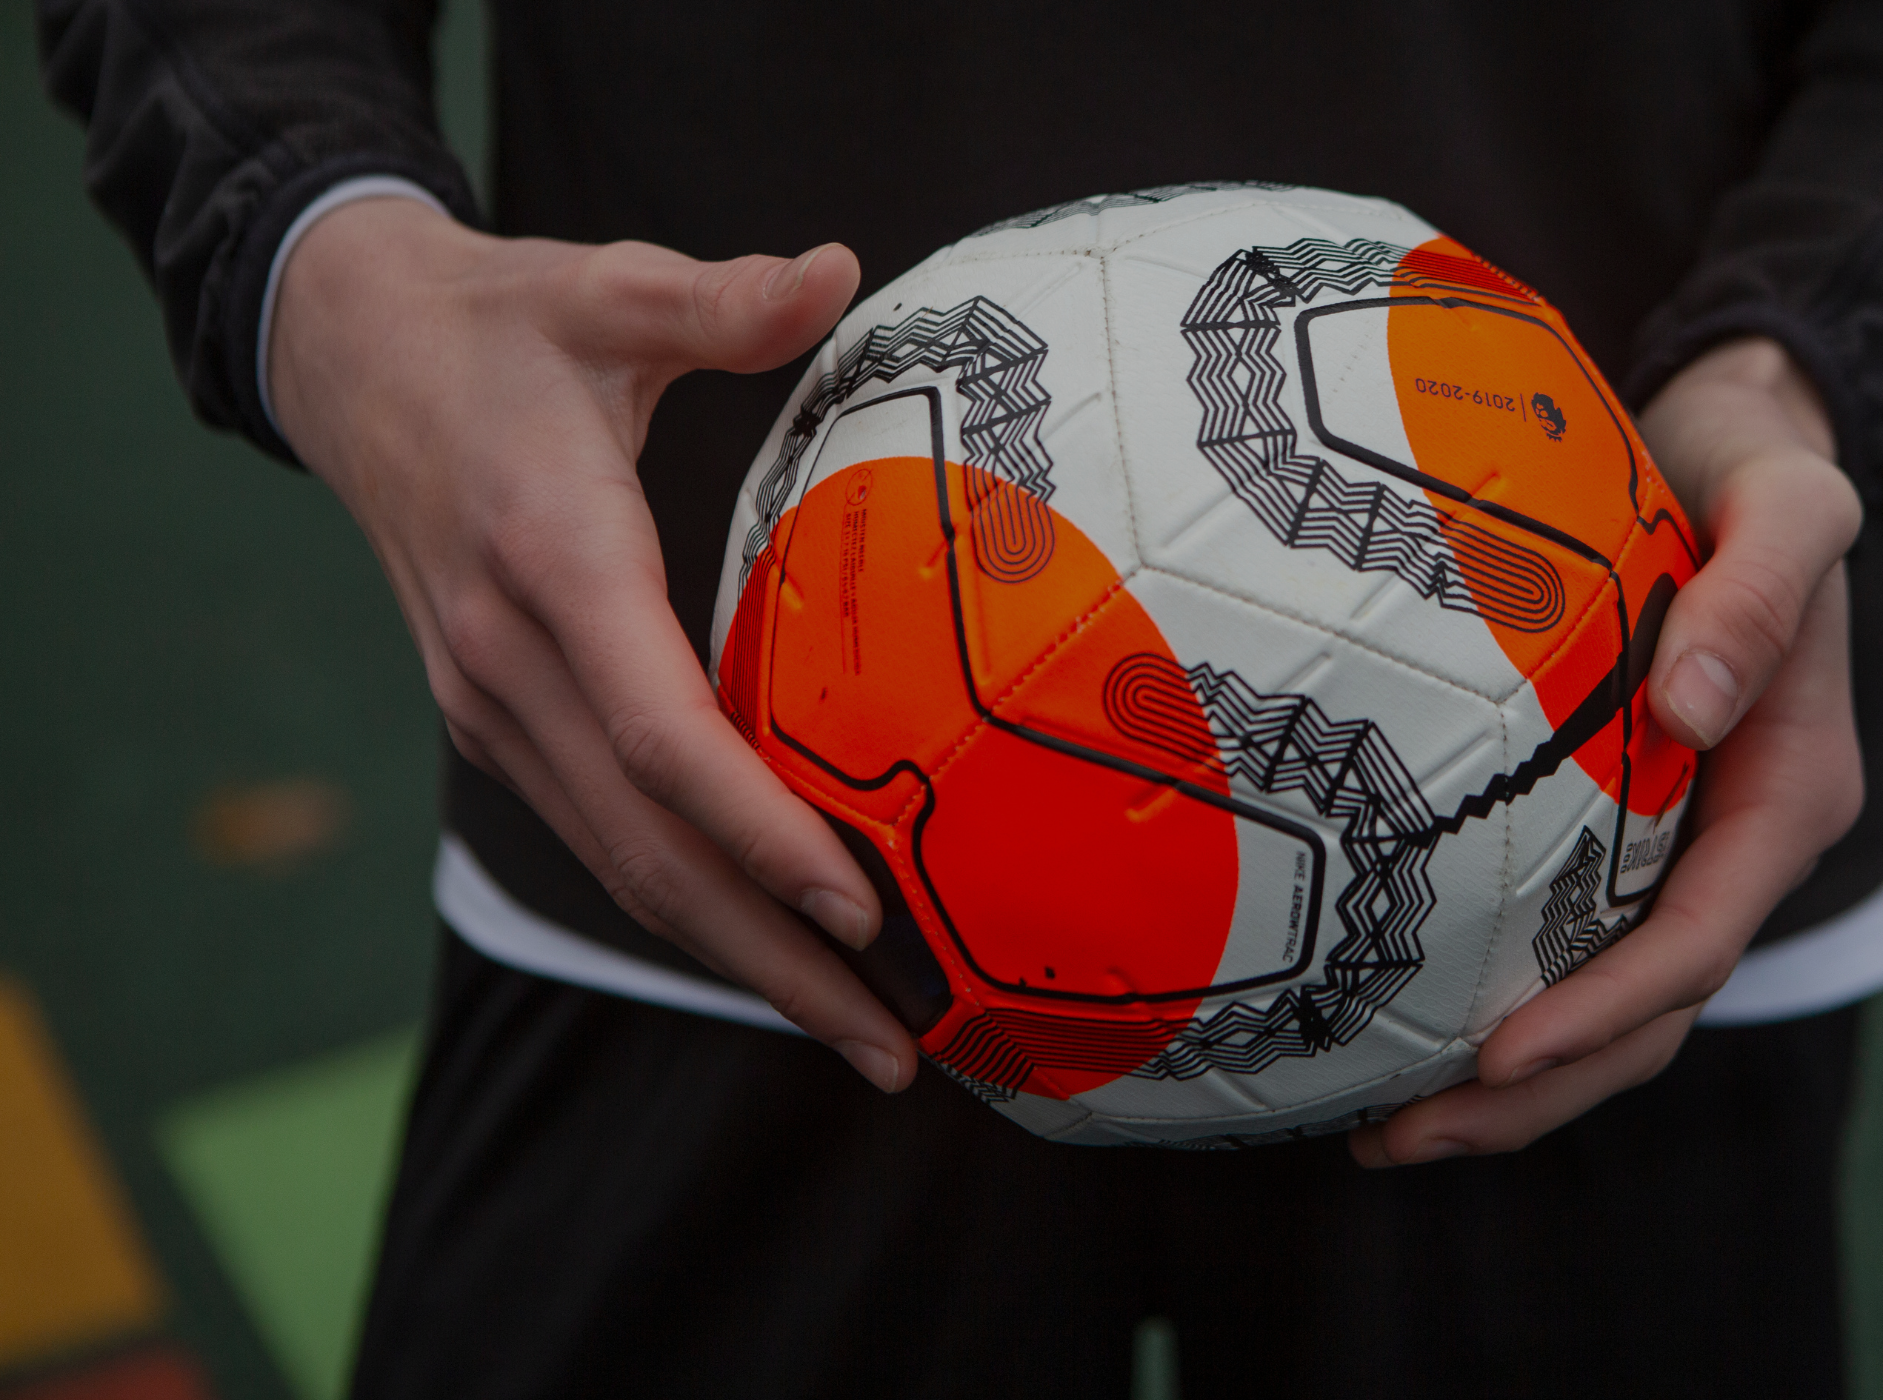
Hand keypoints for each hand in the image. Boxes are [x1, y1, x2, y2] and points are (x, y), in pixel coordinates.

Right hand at [269, 197, 917, 1091]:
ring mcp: (495, 706)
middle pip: (650, 849)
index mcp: (551, 564)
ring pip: (624, 864)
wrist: (346, 355)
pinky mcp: (499, 718)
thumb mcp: (604, 287)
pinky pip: (605, 835)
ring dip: (737, 958)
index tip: (860, 906)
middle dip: (772, 958)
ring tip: (858, 1033)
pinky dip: (691, 903)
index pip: (660, 736)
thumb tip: (837, 269)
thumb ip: (719, 299)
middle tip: (892, 1047)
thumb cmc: (499, 323)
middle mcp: (511, 662)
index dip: (758, 830)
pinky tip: (775, 946)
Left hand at [1350, 337, 1864, 1165]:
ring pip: (1609, 1006)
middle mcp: (1741, 845)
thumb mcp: (1788, 503)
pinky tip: (1395, 1029)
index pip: (1696, 939)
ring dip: (1507, 1086)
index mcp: (1789, 793)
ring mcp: (1683, 850)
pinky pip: (1567, 945)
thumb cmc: (1757, 469)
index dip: (1603, 1010)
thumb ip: (1760, 592)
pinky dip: (1496, 1002)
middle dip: (1533, 1093)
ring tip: (1377, 1129)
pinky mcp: (1626, 834)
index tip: (1495, 1054)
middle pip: (1648, 1015)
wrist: (1739, 445)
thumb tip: (1691, 713)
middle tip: (1395, 1137)